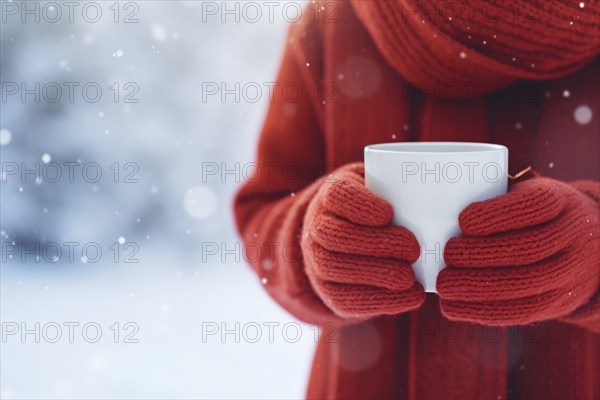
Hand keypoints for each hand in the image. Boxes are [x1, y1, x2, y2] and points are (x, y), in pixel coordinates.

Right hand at [301, 163, 424, 318]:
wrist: (344, 239)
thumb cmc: (378, 206)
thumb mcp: (383, 184)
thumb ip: (407, 183)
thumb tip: (456, 183)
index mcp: (331, 195)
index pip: (337, 196)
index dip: (359, 205)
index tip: (390, 213)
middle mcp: (316, 227)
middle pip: (334, 235)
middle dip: (373, 243)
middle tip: (413, 248)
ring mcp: (316, 260)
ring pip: (333, 268)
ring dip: (374, 273)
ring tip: (410, 276)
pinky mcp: (328, 291)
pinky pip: (344, 299)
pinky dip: (379, 300)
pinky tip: (410, 296)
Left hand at [437, 176, 599, 324]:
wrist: (587, 249)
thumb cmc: (532, 214)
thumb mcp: (524, 193)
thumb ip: (490, 191)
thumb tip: (433, 194)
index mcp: (559, 201)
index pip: (535, 205)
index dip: (498, 214)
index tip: (462, 220)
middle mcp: (571, 236)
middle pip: (528, 249)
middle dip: (482, 254)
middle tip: (448, 254)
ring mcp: (569, 272)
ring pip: (524, 284)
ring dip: (478, 286)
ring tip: (444, 284)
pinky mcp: (558, 303)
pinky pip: (521, 312)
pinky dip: (482, 311)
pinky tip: (451, 307)